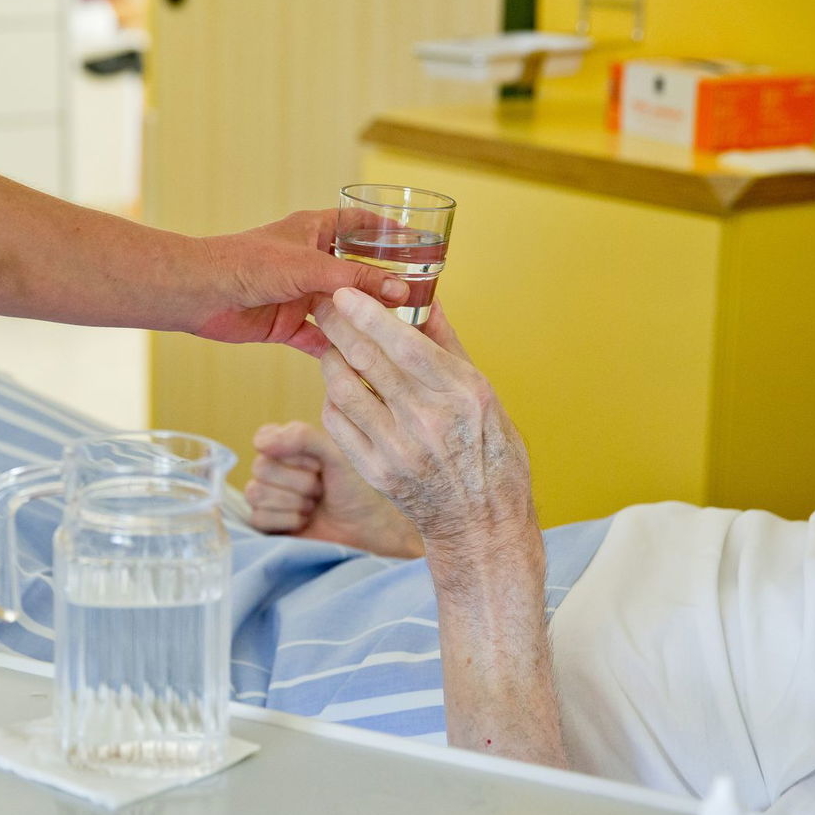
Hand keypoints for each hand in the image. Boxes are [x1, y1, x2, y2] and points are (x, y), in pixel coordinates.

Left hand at [193, 211, 409, 356]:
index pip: (360, 224)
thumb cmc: (247, 264)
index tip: (420, 242)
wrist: (200, 293)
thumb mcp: (311, 267)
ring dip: (364, 321)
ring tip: (399, 335)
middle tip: (420, 299)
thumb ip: (356, 280)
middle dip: (384, 285)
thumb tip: (401, 291)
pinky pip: (319, 339)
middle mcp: (310, 262)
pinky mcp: (286, 324)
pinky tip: (364, 362)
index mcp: (314, 231)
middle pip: (356, 273)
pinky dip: (338, 349)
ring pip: (341, 309)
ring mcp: (299, 294)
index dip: (388, 230)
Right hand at [245, 421, 423, 557]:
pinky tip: (304, 521)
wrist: (366, 530)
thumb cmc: (355, 489)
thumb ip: (303, 437)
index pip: (264, 438)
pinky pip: (258, 518)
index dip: (291, 454)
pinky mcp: (266, 524)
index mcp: (287, 446)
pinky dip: (287, 521)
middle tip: (320, 488)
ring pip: (256, 493)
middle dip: (299, 482)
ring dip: (294, 502)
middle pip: (260, 468)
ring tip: (314, 505)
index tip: (317, 464)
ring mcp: (267, 497)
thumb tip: (260, 443)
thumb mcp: (336, 454)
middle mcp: (273, 469)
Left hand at [314, 289, 536, 557]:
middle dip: (338, 325)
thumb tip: (427, 298)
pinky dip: (333, 399)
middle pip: (367, 361)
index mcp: (463, 394)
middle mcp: (429, 420)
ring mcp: (399, 449)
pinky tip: (339, 388)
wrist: (481, 522)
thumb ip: (449, 345)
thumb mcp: (485, 394)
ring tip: (332, 347)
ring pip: (344, 389)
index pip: (405, 344)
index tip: (345, 292)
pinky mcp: (376, 472)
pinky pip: (338, 424)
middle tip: (323, 305)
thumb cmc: (490, 453)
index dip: (369, 314)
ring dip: (331, 360)